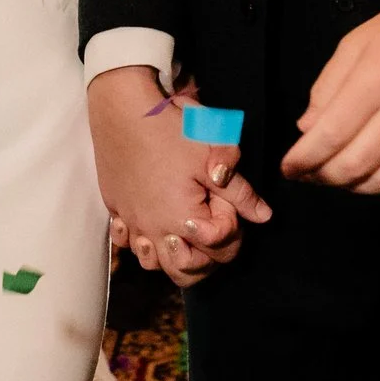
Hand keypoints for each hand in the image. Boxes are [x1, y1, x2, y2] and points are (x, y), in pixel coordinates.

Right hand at [88, 64, 270, 284]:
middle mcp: (155, 229)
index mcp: (183, 219)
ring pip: (154, 264)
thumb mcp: (214, 154)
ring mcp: (132, 222)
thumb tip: (263, 215)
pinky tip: (151, 223)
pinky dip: (141, 242)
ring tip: (182, 231)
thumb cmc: (170, 129)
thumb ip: (241, 192)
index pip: (221, 246)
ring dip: (172, 255)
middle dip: (207, 257)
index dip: (232, 223)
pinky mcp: (115, 209)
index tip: (223, 196)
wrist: (121, 109)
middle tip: (213, 225)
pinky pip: (127, 243)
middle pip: (187, 271)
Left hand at [281, 0, 379, 192]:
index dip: (305, 158)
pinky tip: (375, 176)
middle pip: (357, 164)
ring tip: (340, 178)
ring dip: (356, 188)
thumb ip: (327, 87)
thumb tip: (306, 129)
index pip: (332, 134)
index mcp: (375, 79)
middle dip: (325, 177)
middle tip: (310, 175)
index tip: (289, 168)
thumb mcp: (354, 44)